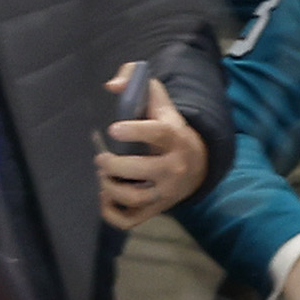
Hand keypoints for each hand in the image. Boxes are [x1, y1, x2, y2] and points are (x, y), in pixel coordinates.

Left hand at [96, 66, 207, 224]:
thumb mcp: (158, 100)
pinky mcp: (157, 208)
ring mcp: (166, 191)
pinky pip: (131, 219)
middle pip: (142, 170)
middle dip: (114, 164)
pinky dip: (111, 213)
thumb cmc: (168, 126)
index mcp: (175, 136)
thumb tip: (111, 86)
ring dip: (110, 187)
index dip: (135, 131)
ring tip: (103, 176)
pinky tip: (104, 197)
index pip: (159, 134)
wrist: (197, 161)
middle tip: (102, 158)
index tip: (112, 128)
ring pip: (135, 196)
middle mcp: (174, 166)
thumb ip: (135, 80)